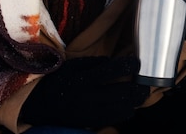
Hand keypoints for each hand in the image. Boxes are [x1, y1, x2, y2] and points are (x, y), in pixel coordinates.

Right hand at [20, 56, 149, 128]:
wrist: (40, 105)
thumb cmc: (58, 80)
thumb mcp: (73, 65)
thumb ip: (94, 63)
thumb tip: (115, 62)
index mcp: (83, 79)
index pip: (111, 70)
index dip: (129, 65)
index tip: (137, 62)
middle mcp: (88, 96)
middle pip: (123, 93)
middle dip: (139, 88)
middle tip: (145, 82)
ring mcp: (91, 112)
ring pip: (123, 108)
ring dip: (135, 101)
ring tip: (139, 94)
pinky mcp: (92, 122)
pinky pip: (116, 118)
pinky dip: (126, 111)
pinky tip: (128, 105)